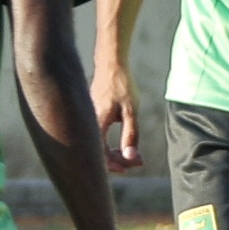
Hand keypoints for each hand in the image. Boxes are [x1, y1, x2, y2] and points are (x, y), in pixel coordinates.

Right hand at [92, 54, 141, 172]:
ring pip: (99, 146)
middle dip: (120, 161)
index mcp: (97, 123)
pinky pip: (99, 137)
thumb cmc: (122, 85)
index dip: (116, 164)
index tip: (131, 165)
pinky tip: (125, 144)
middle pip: (99, 153)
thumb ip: (130, 135)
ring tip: (136, 155)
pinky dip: (112, 144)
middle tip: (139, 161)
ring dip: (117, 153)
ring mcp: (89, 120)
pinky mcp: (92, 117)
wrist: (111, 64)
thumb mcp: (131, 111)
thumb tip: (130, 157)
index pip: (101, 154)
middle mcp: (89, 124)